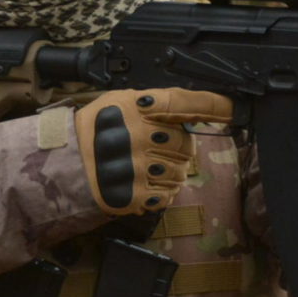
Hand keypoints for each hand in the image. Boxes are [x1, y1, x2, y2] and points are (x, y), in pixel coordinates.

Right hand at [73, 88, 234, 215]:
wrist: (63, 166)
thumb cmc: (94, 130)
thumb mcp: (118, 102)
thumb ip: (154, 103)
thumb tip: (194, 111)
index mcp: (136, 107)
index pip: (183, 102)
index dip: (213, 105)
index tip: (234, 110)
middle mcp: (138, 134)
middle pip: (186, 143)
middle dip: (178, 149)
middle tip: (157, 150)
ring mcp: (138, 166)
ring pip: (180, 172)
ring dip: (171, 172)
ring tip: (147, 169)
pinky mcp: (135, 194)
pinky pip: (168, 194)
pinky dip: (161, 192)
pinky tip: (143, 184)